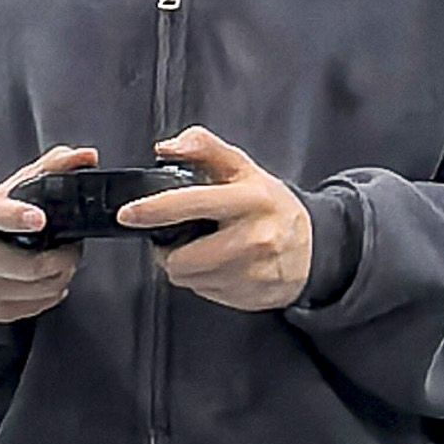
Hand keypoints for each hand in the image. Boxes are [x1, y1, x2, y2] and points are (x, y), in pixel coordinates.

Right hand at [0, 148, 92, 322]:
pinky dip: (52, 292)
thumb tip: (87, 156)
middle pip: (28, 265)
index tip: (40, 218)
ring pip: (38, 289)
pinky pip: (37, 307)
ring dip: (62, 276)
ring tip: (62, 261)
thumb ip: (53, 167)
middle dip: (63, 258)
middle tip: (72, 248)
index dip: (16, 217)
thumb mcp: (16, 187)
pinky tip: (47, 279)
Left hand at [124, 126, 313, 311]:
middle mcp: (254, 237)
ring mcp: (253, 271)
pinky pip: (204, 292)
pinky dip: (203, 281)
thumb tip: (167, 148)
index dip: (153, 210)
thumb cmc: (271, 206)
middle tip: (180, 237)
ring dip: (185, 266)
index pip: (192, 203)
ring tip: (204, 250)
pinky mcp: (249, 295)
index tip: (129, 214)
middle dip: (170, 249)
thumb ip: (204, 149)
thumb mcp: (243, 168)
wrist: (314, 248)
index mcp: (251, 199)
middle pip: (181, 257)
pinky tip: (221, 266)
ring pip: (188, 277)